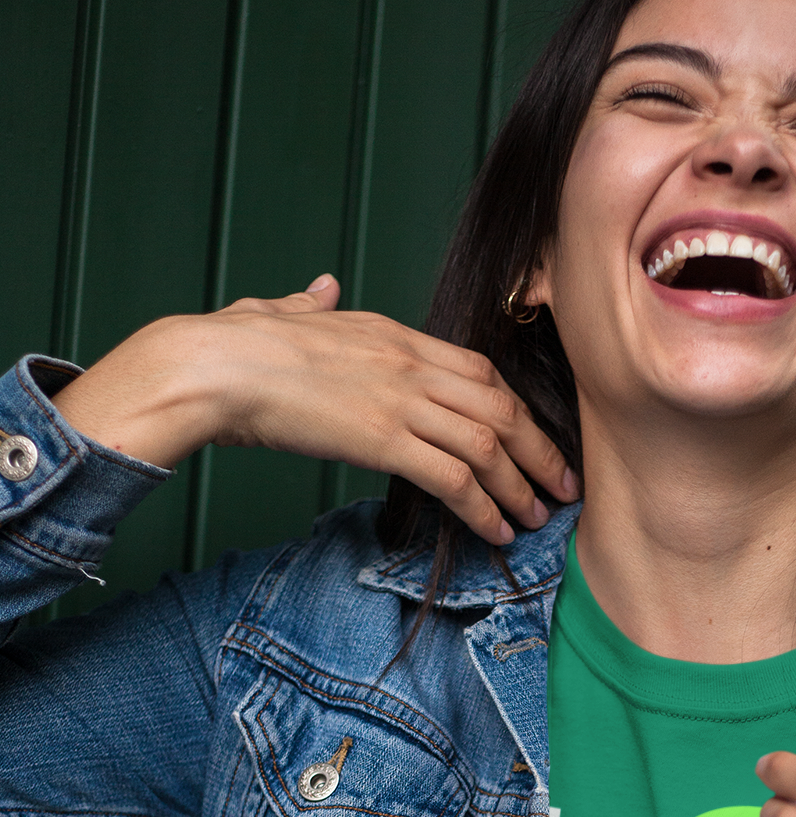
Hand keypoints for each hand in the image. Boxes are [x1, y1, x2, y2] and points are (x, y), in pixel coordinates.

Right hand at [52, 275, 576, 544]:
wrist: (212, 367)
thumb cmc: (236, 345)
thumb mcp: (284, 312)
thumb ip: (312, 303)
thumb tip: (322, 286)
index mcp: (393, 334)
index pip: (480, 370)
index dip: (517, 408)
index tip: (536, 439)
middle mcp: (409, 363)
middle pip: (500, 405)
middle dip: (539, 449)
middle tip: (562, 485)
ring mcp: (400, 400)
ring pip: (488, 444)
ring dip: (520, 486)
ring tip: (537, 518)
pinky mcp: (382, 439)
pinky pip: (453, 477)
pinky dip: (482, 507)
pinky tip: (496, 530)